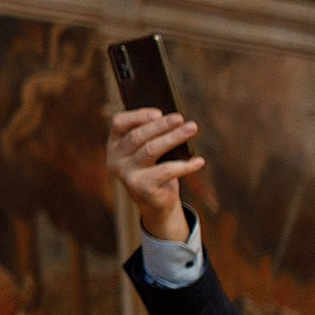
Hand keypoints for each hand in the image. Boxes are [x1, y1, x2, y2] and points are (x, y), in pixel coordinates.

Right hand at [106, 108, 203, 240]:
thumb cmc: (154, 169)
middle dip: (161, 125)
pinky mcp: (141, 188)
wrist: (155, 202)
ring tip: (192, 128)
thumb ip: (152, 135)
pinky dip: (185, 165)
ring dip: (174, 137)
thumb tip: (174, 119)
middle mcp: (116, 159)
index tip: (159, 112)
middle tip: (180, 118)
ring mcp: (126, 175)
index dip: (138, 116)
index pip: (119, 123)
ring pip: (151, 150)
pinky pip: (166, 171)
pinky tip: (199, 161)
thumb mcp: (147, 150)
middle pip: (138, 136)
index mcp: (115, 144)